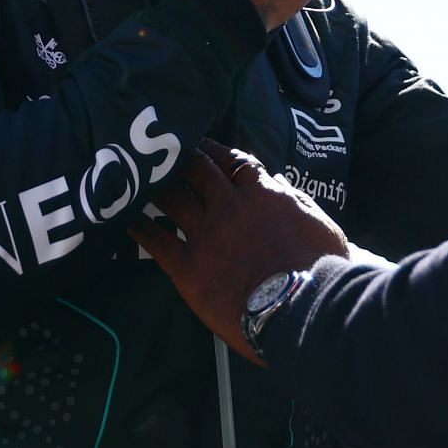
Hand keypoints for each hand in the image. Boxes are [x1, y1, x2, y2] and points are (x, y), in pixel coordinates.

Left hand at [130, 140, 349, 362]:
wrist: (301, 303)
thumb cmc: (319, 266)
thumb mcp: (318, 221)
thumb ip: (294, 199)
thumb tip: (277, 182)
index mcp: (263, 194)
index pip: (234, 162)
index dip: (214, 151)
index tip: (201, 144)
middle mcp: (229, 206)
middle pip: (197, 172)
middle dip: (181, 160)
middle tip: (163, 153)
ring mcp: (206, 234)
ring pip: (173, 199)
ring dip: (156, 187)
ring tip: (140, 179)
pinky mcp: (188, 266)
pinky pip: (157, 241)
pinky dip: (141, 228)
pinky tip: (128, 221)